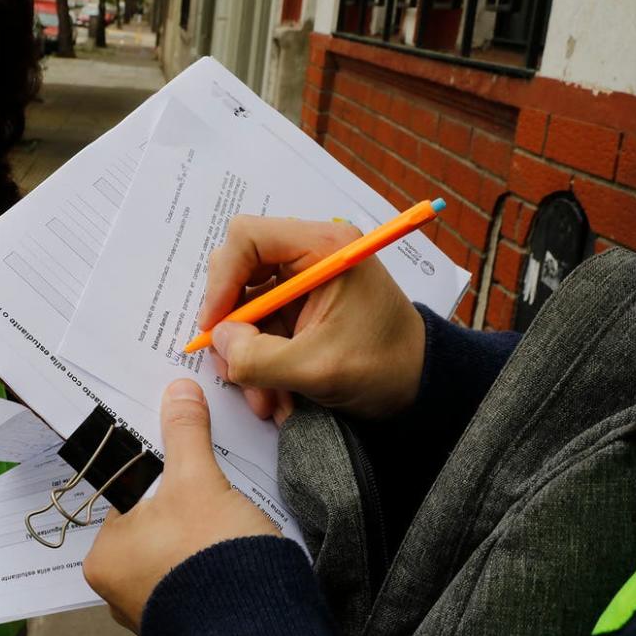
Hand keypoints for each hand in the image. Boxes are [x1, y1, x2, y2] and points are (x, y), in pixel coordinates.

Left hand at [83, 379, 279, 631]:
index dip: (159, 467)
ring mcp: (154, 610)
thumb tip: (178, 390)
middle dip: (183, 501)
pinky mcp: (188, 623)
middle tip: (210, 484)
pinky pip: (195, 576)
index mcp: (103, 557)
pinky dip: (212, 559)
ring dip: (201, 531)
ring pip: (176, 548)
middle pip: (153, 520)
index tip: (182, 454)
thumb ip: (185, 432)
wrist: (261, 634)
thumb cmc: (212, 560)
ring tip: (228, 515)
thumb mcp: (198, 482)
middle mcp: (118, 590)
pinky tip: (235, 545)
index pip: (127, 495)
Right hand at [200, 215, 424, 421]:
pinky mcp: (300, 307)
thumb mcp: (318, 369)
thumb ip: (259, 357)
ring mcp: (303, 281)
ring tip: (262, 397)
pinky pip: (260, 326)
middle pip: (240, 270)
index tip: (215, 325)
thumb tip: (219, 341)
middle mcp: (311, 254)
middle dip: (232, 325)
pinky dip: (259, 360)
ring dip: (245, 353)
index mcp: (324, 247)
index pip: (248, 238)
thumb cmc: (385, 367)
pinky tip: (273, 393)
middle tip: (232, 365)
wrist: (419, 387)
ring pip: (246, 305)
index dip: (222, 280)